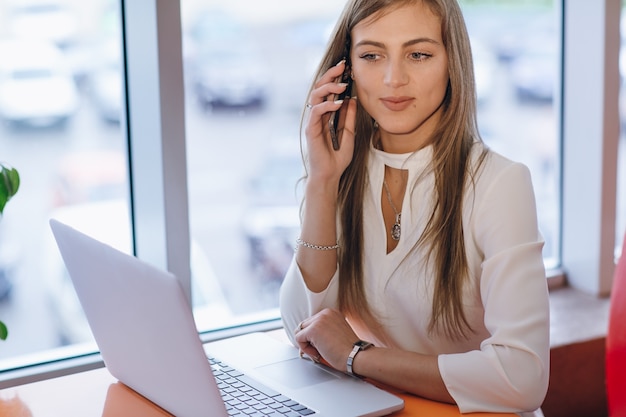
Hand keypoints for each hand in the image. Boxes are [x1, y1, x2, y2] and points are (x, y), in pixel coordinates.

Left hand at [294, 308, 358, 371]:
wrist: (356, 355)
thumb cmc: (349, 350)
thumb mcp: (336, 333)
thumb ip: (324, 330)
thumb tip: (308, 336)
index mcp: (332, 312)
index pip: (312, 322)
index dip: (314, 336)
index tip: (323, 345)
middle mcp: (325, 313)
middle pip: (305, 325)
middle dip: (309, 339)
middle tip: (320, 350)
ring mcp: (319, 320)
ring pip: (300, 331)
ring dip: (306, 344)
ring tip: (320, 352)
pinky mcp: (313, 330)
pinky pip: (298, 338)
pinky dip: (305, 349)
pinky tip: (317, 353)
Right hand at [304, 61, 356, 183]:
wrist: (330, 174)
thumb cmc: (337, 157)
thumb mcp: (349, 133)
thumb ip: (349, 117)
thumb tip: (352, 99)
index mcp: (326, 114)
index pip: (328, 90)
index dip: (336, 78)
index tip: (347, 68)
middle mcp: (318, 115)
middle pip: (320, 88)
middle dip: (330, 75)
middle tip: (343, 66)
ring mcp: (313, 121)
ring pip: (316, 96)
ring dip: (328, 87)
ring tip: (342, 85)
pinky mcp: (311, 129)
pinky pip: (316, 111)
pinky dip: (327, 105)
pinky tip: (338, 103)